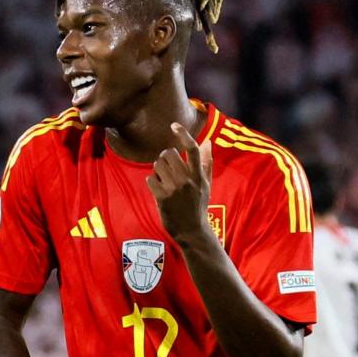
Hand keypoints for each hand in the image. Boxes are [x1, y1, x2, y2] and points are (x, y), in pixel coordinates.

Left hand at [146, 122, 213, 245]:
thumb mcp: (206, 184)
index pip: (192, 149)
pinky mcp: (162, 197)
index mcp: (199, 175)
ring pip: (157, 165)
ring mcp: (174, 189)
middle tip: (166, 167)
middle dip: (164, 157)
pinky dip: (152, 183)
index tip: (174, 125)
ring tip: (164, 181)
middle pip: (169, 154)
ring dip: (157, 170)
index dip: (183, 134)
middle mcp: (187, 180)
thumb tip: (207, 143)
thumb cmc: (198, 206)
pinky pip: (150, 179)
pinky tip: (158, 190)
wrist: (192, 231)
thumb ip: (206, 163)